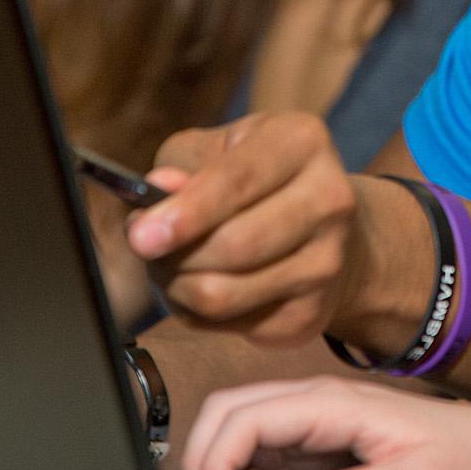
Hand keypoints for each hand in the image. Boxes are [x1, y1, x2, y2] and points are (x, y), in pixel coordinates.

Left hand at [128, 113, 368, 344]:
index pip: (238, 181)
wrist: (322, 229)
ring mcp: (327, 261)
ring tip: (171, 268)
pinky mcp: (311, 312)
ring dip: (178, 286)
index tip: (141, 236)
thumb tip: (156, 191)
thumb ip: (182, 165)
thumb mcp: (218, 149)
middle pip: (233, 246)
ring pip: (224, 294)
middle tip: (146, 248)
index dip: (186, 212)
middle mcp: (329, 199)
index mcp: (302, 143)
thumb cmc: (256, 180)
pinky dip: (198, 313)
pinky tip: (203, 286)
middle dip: (174, 255)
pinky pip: (229, 327)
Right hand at [182, 375, 470, 469]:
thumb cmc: (462, 457)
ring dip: (213, 458)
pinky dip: (233, 466)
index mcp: (334, 403)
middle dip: (201, 452)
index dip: (217, 458)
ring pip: (239, 422)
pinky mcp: (316, 442)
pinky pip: (259, 444)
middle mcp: (317, 402)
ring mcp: (314, 420)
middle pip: (230, 409)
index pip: (249, 416)